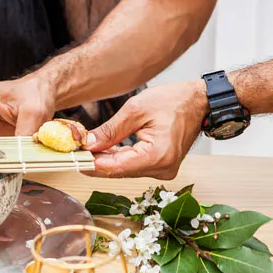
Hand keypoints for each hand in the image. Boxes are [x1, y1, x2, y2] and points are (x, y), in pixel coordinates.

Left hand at [86, 80, 207, 179]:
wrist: (199, 102)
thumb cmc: (174, 101)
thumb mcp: (136, 109)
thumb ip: (110, 130)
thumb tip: (89, 144)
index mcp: (157, 156)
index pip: (115, 167)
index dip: (91, 163)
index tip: (73, 157)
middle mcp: (162, 169)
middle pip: (119, 171)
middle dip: (96, 161)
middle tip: (75, 151)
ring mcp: (164, 170)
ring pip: (125, 169)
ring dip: (106, 160)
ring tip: (86, 148)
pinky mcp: (162, 166)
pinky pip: (135, 166)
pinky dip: (119, 158)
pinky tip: (105, 150)